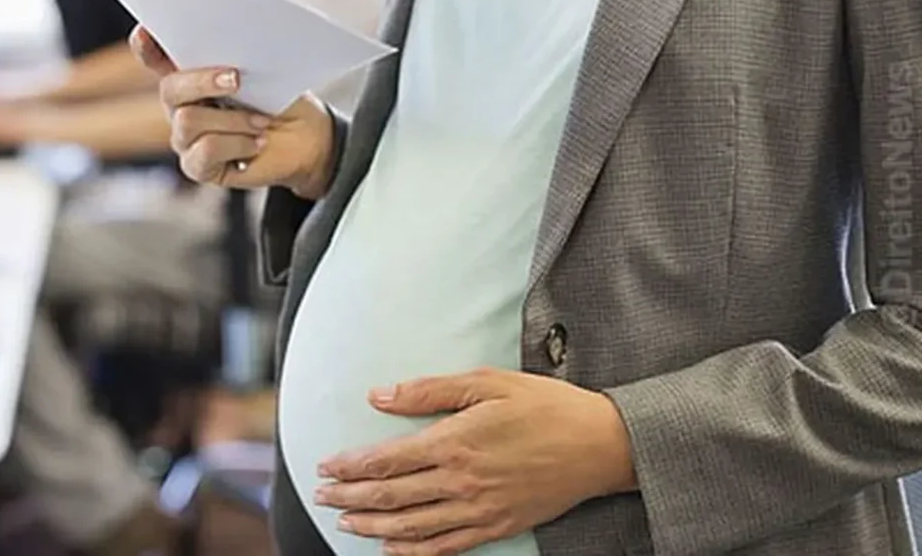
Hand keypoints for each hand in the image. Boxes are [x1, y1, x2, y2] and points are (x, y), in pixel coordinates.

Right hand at [130, 26, 334, 197]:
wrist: (306, 140)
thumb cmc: (281, 102)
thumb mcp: (263, 73)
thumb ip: (236, 59)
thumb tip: (229, 48)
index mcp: (190, 75)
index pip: (156, 57)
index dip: (147, 46)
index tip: (145, 31)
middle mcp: (180, 106)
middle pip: (170, 89)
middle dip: (202, 81)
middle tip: (237, 79)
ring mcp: (186, 137)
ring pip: (188, 121)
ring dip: (233, 119)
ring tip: (262, 122)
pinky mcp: (198, 166)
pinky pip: (206, 151)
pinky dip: (238, 144)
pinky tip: (257, 143)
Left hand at [315, 368, 636, 555]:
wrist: (600, 445)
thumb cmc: (546, 406)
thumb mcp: (488, 382)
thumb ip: (430, 391)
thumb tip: (380, 395)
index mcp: (455, 441)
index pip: (386, 459)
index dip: (350, 465)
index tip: (325, 465)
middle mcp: (461, 480)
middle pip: (391, 495)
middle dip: (350, 496)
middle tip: (321, 496)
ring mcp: (478, 509)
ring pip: (411, 526)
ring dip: (372, 525)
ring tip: (345, 522)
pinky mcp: (496, 526)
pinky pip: (445, 547)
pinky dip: (412, 552)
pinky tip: (390, 549)